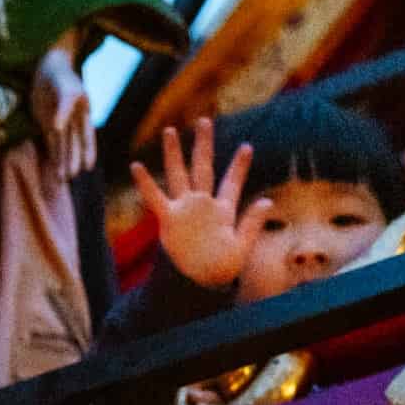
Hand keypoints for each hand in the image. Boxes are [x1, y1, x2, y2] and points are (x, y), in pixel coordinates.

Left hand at [31, 32, 94, 180]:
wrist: (47, 66)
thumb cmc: (61, 75)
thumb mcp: (66, 88)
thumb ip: (64, 107)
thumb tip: (58, 127)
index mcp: (83, 114)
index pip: (86, 136)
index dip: (88, 151)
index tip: (88, 166)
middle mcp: (73, 122)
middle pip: (73, 145)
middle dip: (72, 160)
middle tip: (70, 176)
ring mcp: (60, 124)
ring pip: (62, 147)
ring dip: (62, 162)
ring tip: (62, 180)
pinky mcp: (46, 124)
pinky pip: (50, 143)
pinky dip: (52, 156)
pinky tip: (54, 170)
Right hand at [129, 117, 273, 289]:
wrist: (198, 284)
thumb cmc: (221, 269)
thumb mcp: (242, 246)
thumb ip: (252, 223)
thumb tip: (268, 201)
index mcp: (223, 210)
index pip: (232, 182)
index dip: (239, 166)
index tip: (247, 147)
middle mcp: (203, 204)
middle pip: (203, 167)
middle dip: (203, 145)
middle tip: (204, 120)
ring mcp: (185, 209)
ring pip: (178, 174)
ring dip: (174, 153)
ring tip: (170, 130)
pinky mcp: (169, 219)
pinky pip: (155, 197)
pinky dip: (146, 184)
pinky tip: (136, 166)